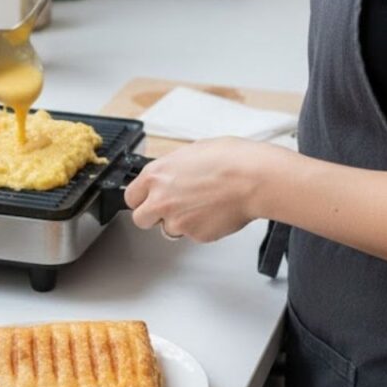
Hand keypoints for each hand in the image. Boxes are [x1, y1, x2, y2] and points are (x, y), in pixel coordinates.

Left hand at [124, 138, 285, 242]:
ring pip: (168, 229)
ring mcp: (178, 220)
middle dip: (153, 216)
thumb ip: (173, 168)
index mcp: (156, 175)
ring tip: (201, 206)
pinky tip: (215, 212)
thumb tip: (171, 174)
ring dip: (180, 222)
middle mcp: (161, 200)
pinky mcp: (196, 235)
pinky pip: (193, 235)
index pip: (131, 196)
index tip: (148, 199)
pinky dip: (202, 227)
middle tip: (170, 209)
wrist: (254, 178)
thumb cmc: (231, 160)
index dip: (141, 198)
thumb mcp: (192, 152)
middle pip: (141, 219)